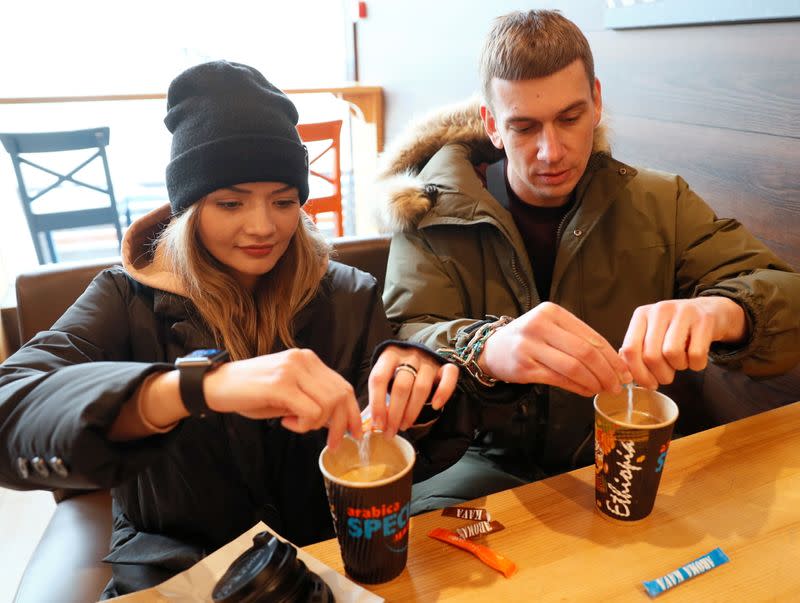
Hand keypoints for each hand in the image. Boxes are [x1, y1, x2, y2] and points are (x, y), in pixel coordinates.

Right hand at [203, 348, 361, 448]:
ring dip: (316, 424)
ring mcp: (292, 370)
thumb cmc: (251, 391)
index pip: (343, 386)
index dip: (354, 412)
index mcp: (308, 359)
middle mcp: (304, 360)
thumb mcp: (288, 393)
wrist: (216, 385)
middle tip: (331, 443)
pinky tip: (286, 422)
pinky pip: (310, 411)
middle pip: (341, 395)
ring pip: (328, 404)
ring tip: (295, 424)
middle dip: (340, 425)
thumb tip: (338, 420)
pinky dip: (304, 424)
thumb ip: (312, 399)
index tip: (355, 433)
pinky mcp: (281, 384)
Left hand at [367, 345, 459, 437]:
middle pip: (401, 386)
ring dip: (412, 411)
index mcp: (389, 356)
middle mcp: (409, 356)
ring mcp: (428, 360)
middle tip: (391, 431)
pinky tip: (435, 406)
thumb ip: (378, 395)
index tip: (377, 424)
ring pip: (421, 387)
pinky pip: (448, 377)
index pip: (379, 379)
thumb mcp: (385, 376)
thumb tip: (369, 423)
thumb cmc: (397, 371)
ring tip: (404, 425)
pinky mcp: (444, 365)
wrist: (418, 354)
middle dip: (395, 413)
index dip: (377, 403)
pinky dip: (443, 392)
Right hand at [478, 302, 631, 396]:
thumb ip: (578, 339)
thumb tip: (614, 363)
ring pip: (573, 367)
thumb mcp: (551, 328)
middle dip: (607, 372)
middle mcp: (539, 326)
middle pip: (585, 353)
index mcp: (552, 312)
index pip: (591, 336)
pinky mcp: (524, 367)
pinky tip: (586, 391)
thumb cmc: (529, 339)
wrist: (492, 349)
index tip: (625, 372)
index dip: (612, 357)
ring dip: (594, 382)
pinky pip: (559, 380)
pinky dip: (578, 387)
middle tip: (618, 386)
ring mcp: (529, 347)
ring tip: (604, 390)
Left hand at [619, 296, 746, 388]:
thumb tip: (628, 376)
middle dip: (659, 375)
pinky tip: (695, 358)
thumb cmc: (676, 329)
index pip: (630, 349)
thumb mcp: (653, 334)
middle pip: (651, 355)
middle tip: (666, 377)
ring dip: (678, 367)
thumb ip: (638, 351)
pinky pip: (696, 354)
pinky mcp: (704, 319)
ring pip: (672, 353)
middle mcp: (660, 310)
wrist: (711, 311)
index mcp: (642, 315)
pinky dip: (696, 364)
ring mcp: (683, 312)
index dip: (637, 373)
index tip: (648, 384)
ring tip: (681, 362)